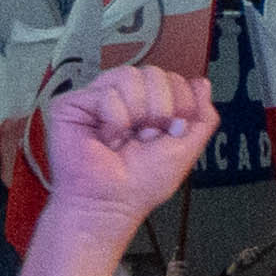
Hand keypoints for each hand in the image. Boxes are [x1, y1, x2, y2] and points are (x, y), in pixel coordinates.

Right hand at [38, 64, 219, 234]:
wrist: (112, 202)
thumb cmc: (140, 184)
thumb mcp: (186, 149)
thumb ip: (202, 117)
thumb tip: (202, 84)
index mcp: (148, 104)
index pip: (173, 78)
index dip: (179, 105)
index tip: (170, 132)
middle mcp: (123, 97)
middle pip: (154, 73)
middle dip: (160, 110)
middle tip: (146, 137)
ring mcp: (97, 98)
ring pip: (130, 75)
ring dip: (136, 114)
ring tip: (125, 138)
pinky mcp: (73, 103)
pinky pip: (106, 93)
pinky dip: (114, 121)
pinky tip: (107, 139)